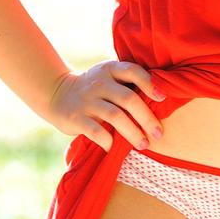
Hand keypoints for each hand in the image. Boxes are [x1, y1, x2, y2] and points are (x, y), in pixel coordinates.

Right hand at [46, 60, 166, 153]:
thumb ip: (128, 84)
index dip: (150, 84)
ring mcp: (87, 100)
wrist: (57, 93)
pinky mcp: (75, 117)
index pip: (133, 71)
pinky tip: (115, 148)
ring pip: (115, 116)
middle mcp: (99, 82)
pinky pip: (96, 131)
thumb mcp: (108, 78)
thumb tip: (161, 101)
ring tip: (143, 144)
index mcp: (110, 69)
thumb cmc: (95, 89)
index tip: (162, 98)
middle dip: (146, 118)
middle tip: (158, 133)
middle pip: (128, 99)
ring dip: (132, 132)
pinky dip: (108, 142)